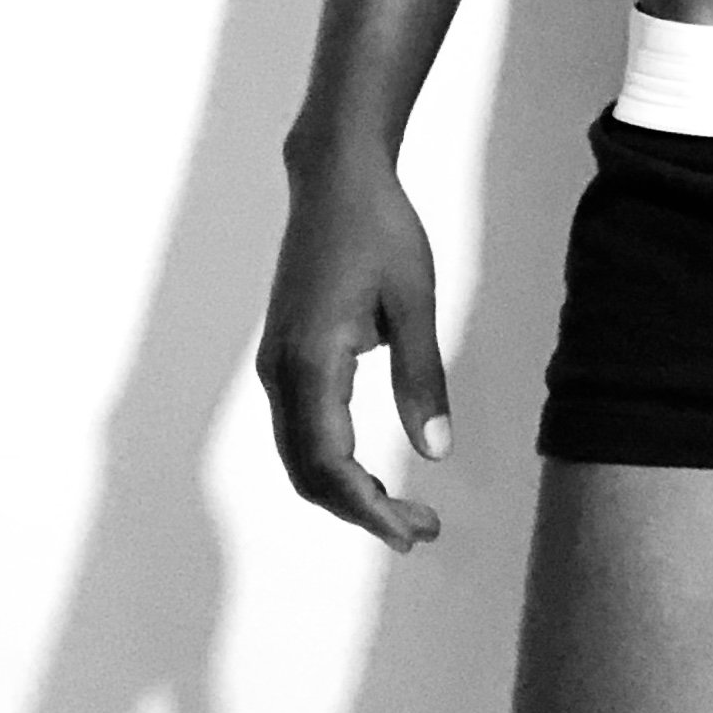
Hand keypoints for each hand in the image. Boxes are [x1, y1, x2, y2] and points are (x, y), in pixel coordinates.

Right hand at [256, 149, 447, 550]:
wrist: (335, 179)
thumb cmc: (380, 231)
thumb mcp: (416, 302)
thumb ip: (422, 379)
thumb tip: (435, 453)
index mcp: (312, 361)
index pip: (330, 465)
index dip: (368, 509)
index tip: (412, 533)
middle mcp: (282, 371)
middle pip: (308, 473)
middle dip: (361, 511)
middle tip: (421, 531)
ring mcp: (278, 364)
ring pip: (300, 457)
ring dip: (346, 492)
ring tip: (405, 512)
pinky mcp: (285, 356)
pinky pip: (300, 431)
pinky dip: (332, 464)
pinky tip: (373, 474)